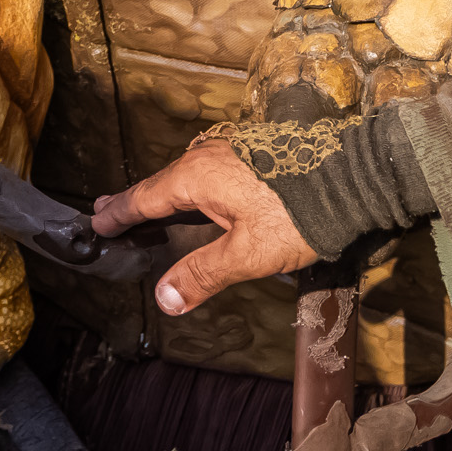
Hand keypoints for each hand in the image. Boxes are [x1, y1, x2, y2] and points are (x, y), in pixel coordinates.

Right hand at [90, 130, 315, 315]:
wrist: (357, 179)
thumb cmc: (302, 216)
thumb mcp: (248, 254)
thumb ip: (202, 275)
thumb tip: (164, 299)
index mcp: (198, 176)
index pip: (145, 198)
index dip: (119, 213)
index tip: (95, 222)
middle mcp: (210, 156)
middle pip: (162, 184)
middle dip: (135, 201)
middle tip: (107, 211)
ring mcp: (234, 150)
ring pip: (188, 177)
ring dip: (164, 194)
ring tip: (147, 205)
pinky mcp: (257, 153)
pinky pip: (210, 173)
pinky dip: (191, 188)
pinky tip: (197, 199)